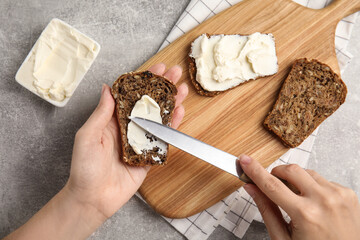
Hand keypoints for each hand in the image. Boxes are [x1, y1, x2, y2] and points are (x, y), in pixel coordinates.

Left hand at [66, 63, 187, 220]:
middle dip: (163, 87)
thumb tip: (107, 88)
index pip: (132, 95)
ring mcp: (141, 141)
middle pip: (149, 103)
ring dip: (172, 103)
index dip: (145, 80)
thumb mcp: (88, 135)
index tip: (158, 68)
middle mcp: (129, 127)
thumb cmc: (85, 167)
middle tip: (176, 73)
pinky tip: (180, 113)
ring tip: (183, 89)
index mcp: (113, 120)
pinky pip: (163, 138)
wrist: (93, 198)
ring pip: (159, 118)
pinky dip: (173, 126)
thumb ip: (101, 112)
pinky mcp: (150, 156)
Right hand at [237, 155, 359, 239]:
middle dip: (276, 174)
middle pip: (290, 170)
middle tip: (273, 186)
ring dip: (295, 181)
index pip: (272, 185)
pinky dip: (312, 187)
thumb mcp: (283, 238)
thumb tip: (252, 188)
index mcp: (305, 214)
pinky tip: (313, 203)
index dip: (255, 171)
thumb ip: (266, 209)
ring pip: (306, 172)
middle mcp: (324, 201)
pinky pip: (322, 179)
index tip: (245, 161)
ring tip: (297, 200)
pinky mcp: (347, 193)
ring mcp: (338, 195)